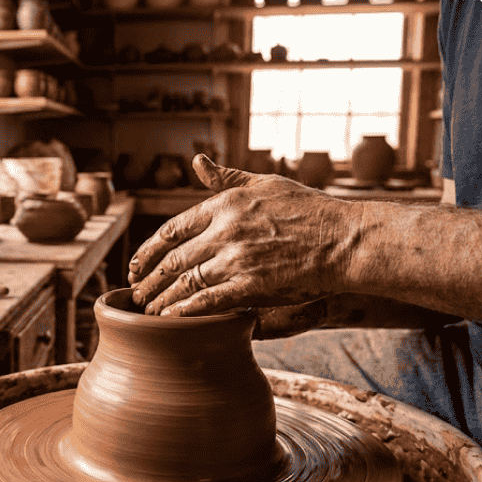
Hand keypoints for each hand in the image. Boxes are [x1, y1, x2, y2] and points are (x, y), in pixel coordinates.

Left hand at [128, 155, 358, 316]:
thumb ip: (226, 178)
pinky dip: (185, 311)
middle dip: (149, 279)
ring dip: (161, 299)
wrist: (346, 240)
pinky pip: (209, 301)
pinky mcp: (252, 285)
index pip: (171, 229)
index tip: (135, 264)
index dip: (147, 250)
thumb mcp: (265, 183)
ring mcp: (238, 259)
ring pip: (185, 282)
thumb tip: (196, 162)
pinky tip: (172, 319)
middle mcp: (226, 230)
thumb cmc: (309, 210)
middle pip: (173, 259)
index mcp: (224, 204)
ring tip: (148, 311)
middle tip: (135, 293)